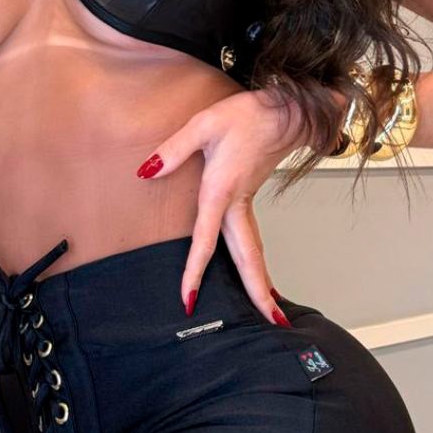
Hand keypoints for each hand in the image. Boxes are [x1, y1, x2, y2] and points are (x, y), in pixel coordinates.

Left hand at [135, 88, 305, 322]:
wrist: (285, 109)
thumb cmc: (247, 115)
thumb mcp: (204, 124)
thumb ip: (174, 150)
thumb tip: (147, 171)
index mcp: (223, 190)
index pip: (206, 240)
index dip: (195, 271)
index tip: (189, 299)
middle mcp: (239, 203)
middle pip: (248, 256)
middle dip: (257, 292)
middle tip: (270, 323)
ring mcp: (247, 203)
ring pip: (255, 251)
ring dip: (262, 283)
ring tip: (271, 313)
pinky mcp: (249, 198)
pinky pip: (253, 239)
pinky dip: (257, 264)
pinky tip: (259, 278)